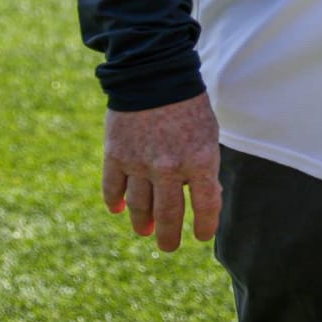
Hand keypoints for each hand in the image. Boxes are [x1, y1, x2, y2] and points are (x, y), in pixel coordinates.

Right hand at [102, 93, 222, 251]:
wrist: (153, 75)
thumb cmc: (188, 106)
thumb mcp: (208, 136)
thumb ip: (205, 170)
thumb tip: (204, 204)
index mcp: (200, 161)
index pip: (206, 207)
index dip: (205, 227)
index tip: (201, 236)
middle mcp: (169, 167)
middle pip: (168, 215)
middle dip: (169, 237)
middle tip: (168, 246)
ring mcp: (140, 163)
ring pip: (139, 208)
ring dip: (142, 223)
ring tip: (145, 230)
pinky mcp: (116, 155)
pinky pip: (113, 189)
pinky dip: (115, 202)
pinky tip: (119, 209)